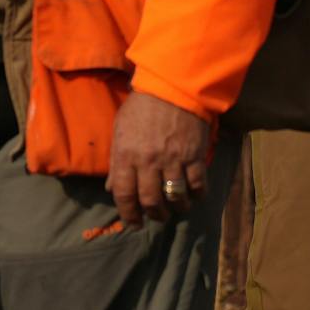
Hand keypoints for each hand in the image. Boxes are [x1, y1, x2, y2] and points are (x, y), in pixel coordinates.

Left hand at [106, 91, 212, 228]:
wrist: (172, 85)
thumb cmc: (142, 107)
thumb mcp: (120, 130)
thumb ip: (116, 162)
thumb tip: (111, 188)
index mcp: (126, 155)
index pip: (124, 195)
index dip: (128, 215)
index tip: (134, 224)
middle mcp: (149, 161)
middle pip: (150, 201)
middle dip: (154, 215)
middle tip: (157, 217)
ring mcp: (173, 159)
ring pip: (175, 197)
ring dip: (176, 209)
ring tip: (177, 209)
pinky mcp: (195, 155)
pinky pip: (198, 184)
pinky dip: (197, 195)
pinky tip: (194, 196)